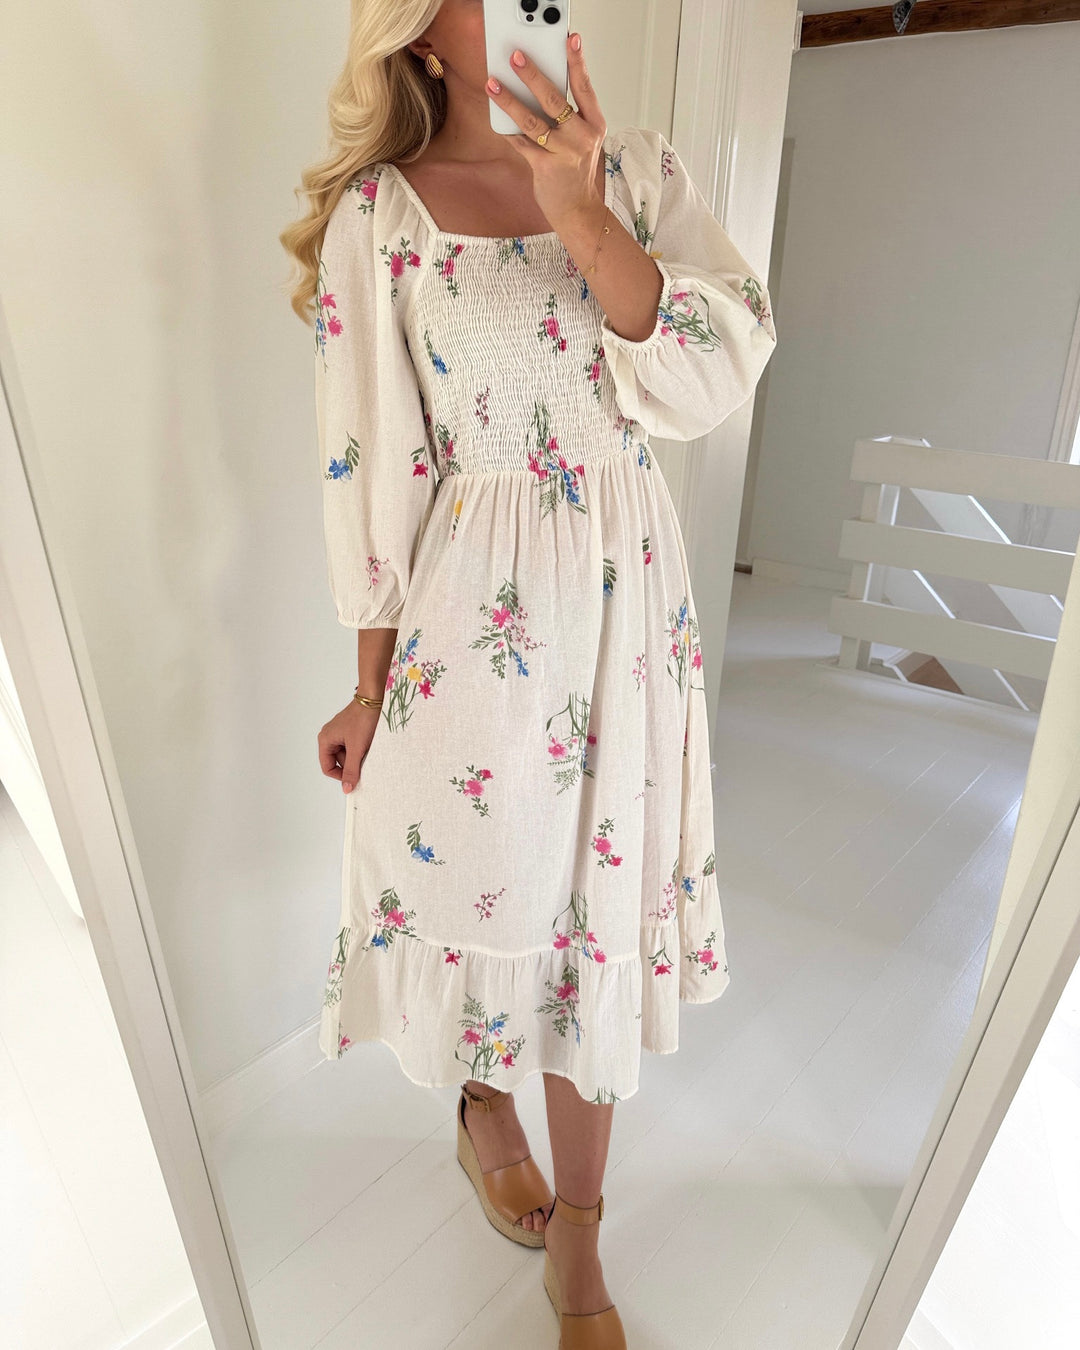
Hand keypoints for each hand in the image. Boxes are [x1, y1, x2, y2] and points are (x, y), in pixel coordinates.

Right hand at [318, 701, 379, 793]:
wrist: (374, 699)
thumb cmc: (363, 719)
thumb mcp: (357, 748)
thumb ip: (352, 770)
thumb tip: (347, 788)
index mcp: (325, 739)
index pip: (327, 767)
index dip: (340, 775)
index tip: (354, 778)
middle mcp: (329, 735)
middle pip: (338, 761)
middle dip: (351, 763)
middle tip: (364, 757)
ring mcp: (339, 732)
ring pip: (347, 754)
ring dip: (357, 755)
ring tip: (367, 747)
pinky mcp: (350, 729)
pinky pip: (352, 745)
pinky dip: (360, 747)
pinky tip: (368, 742)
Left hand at [486, 33, 606, 231]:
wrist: (577, 210)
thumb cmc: (575, 171)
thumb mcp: (582, 140)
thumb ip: (568, 115)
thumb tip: (538, 86)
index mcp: (594, 125)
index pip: (584, 87)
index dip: (577, 61)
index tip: (569, 39)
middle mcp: (581, 137)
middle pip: (554, 100)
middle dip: (533, 76)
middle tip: (516, 57)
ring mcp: (564, 153)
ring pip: (532, 120)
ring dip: (509, 100)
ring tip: (493, 84)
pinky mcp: (545, 168)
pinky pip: (521, 143)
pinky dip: (507, 130)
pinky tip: (496, 117)